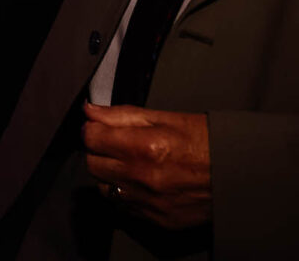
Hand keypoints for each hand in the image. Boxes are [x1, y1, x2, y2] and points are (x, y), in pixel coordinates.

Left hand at [83, 103, 210, 229]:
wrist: (241, 174)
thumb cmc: (206, 141)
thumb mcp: (166, 118)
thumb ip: (122, 115)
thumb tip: (90, 111)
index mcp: (145, 147)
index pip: (90, 138)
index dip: (93, 130)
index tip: (99, 128)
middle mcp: (144, 178)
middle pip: (92, 164)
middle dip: (98, 151)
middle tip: (115, 145)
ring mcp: (151, 202)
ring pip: (104, 188)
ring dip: (109, 174)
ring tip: (130, 164)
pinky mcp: (158, 219)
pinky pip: (123, 206)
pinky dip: (126, 193)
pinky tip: (141, 182)